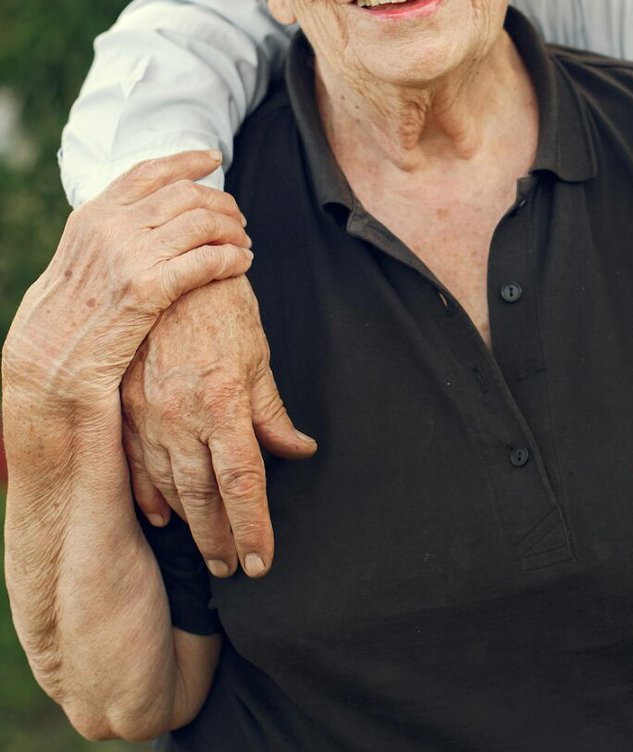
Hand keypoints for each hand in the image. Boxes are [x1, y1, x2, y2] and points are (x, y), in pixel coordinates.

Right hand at [3, 150, 251, 402]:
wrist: (50, 359)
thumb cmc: (72, 312)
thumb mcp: (83, 255)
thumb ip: (112, 229)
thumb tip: (147, 209)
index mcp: (94, 214)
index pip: (149, 172)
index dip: (188, 161)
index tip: (214, 159)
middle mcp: (111, 226)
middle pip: (185, 194)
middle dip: (221, 203)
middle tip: (239, 218)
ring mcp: (129, 255)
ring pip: (203, 223)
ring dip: (233, 231)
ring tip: (244, 244)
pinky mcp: (148, 288)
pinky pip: (207, 261)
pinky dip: (234, 258)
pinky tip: (244, 263)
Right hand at [121, 273, 315, 578]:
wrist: (170, 273)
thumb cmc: (223, 309)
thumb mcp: (258, 356)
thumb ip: (272, 412)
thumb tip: (298, 451)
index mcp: (223, 403)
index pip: (242, 482)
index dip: (253, 526)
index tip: (262, 559)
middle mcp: (181, 417)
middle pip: (204, 496)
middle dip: (221, 539)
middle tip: (235, 568)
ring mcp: (148, 416)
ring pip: (171, 487)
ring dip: (191, 525)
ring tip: (210, 551)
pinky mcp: (125, 409)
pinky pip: (136, 466)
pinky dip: (151, 496)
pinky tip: (164, 517)